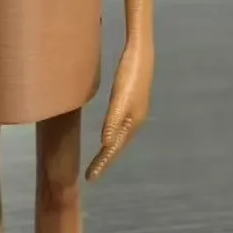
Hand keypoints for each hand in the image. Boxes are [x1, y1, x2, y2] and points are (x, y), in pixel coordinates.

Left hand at [86, 42, 153, 180]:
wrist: (141, 54)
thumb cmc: (130, 75)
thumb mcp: (119, 98)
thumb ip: (113, 121)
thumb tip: (106, 144)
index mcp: (133, 122)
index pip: (115, 149)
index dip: (103, 163)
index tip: (91, 178)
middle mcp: (136, 121)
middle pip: (118, 146)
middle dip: (106, 161)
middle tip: (92, 175)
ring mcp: (135, 112)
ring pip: (120, 138)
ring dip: (110, 151)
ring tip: (100, 161)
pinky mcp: (131, 103)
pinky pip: (121, 128)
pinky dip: (113, 137)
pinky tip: (109, 135)